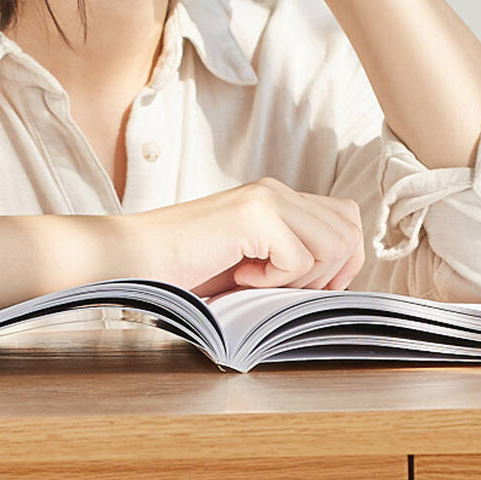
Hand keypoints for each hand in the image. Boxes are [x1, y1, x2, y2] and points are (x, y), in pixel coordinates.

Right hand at [124, 180, 365, 298]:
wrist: (131, 262)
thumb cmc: (189, 273)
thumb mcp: (256, 266)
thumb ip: (297, 259)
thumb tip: (344, 278)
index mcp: (280, 199)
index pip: (348, 219)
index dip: (345, 261)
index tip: (312, 288)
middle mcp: (277, 191)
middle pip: (348, 231)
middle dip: (329, 274)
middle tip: (282, 287)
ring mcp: (266, 199)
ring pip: (333, 245)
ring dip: (302, 279)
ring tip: (259, 281)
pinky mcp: (253, 215)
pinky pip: (299, 259)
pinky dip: (273, 281)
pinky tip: (239, 275)